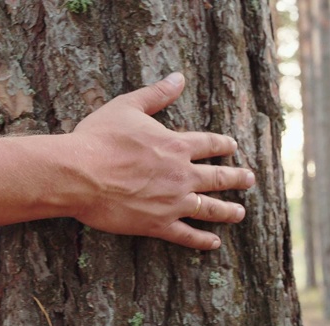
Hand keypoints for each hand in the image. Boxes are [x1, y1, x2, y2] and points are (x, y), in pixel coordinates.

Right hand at [69, 73, 254, 249]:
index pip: (209, 144)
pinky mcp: (157, 224)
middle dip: (237, 178)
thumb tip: (178, 77)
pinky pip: (186, 235)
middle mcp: (181, 175)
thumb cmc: (98, 139)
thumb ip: (155, 94)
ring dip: (228, 211)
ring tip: (240, 213)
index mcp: (175, 145)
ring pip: (210, 208)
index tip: (233, 146)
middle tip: (250, 180)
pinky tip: (213, 243)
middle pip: (218, 177)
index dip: (223, 144)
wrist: (79, 173)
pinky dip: (202, 241)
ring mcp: (172, 202)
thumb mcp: (126, 107)